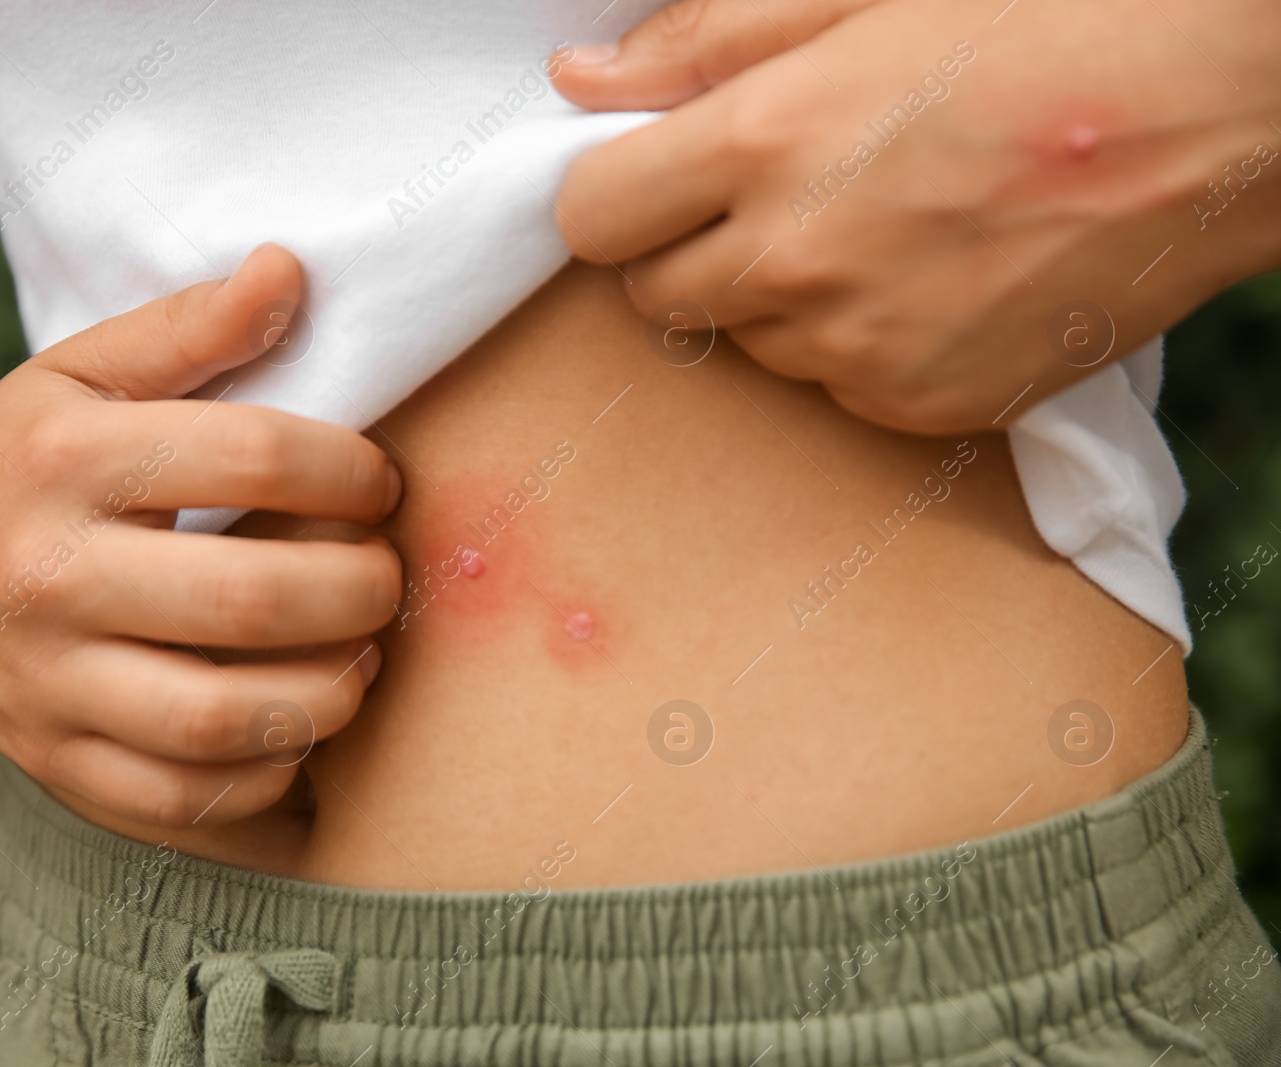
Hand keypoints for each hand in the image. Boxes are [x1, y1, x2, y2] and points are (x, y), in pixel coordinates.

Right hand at [0, 245, 403, 826]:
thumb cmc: (19, 451)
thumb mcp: (82, 368)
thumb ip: (188, 326)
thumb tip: (292, 274)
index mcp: (63, 461)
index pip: (253, 457)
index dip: (352, 470)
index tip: (379, 482)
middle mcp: (46, 577)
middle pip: (250, 600)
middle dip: (359, 589)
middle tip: (384, 576)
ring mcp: (44, 684)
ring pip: (220, 721)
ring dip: (328, 695)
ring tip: (360, 658)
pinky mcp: (51, 761)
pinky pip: (179, 801)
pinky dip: (264, 782)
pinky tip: (299, 734)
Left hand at [555, 0, 1280, 431]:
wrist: (1224, 111)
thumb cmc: (1051, 17)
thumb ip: (707, 41)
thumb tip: (582, 87)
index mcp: (767, 143)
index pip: (593, 217)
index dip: (613, 194)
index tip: (653, 176)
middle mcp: (798, 264)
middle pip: (656, 297)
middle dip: (688, 249)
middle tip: (778, 192)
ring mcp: (860, 349)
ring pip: (749, 345)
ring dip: (780, 297)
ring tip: (884, 224)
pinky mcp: (923, 406)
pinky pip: (834, 389)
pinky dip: (858, 345)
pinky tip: (933, 279)